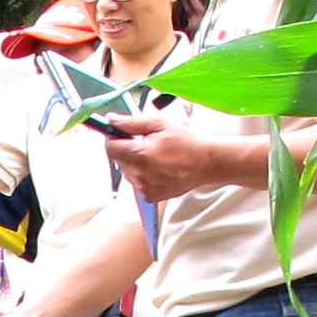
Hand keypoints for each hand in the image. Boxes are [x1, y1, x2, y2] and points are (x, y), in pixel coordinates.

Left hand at [99, 114, 246, 199]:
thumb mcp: (159, 124)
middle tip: (145, 142)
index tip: (119, 133)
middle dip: (126, 149)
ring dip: (134, 162)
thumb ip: (131, 122)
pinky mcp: (150, 196)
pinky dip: (143, 175)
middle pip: (118, 160)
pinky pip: (137, 183)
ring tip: (155, 155)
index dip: (112, 138)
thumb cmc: (186, 142)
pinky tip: (158, 167)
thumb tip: (112, 120)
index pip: (110, 148)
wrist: (206, 163)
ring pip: (127, 172)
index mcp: (139, 155)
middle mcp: (139, 175)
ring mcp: (144, 188)